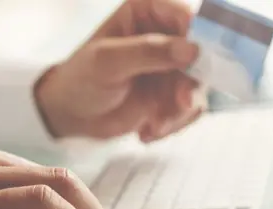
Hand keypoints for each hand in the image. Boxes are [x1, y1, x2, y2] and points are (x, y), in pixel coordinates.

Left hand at [35, 0, 203, 142]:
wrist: (72, 115)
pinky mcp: (171, 94)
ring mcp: (169, 68)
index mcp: (146, 14)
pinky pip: (189, 108)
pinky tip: (147, 130)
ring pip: (198, 85)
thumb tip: (192, 50)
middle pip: (200, 54)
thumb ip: (149, 52)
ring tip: (154, 123)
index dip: (200, 35)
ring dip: (180, 109)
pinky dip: (173, 123)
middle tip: (181, 102)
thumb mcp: (108, 61)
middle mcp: (163, 38)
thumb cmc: (81, 79)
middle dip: (192, 82)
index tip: (200, 60)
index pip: (184, 15)